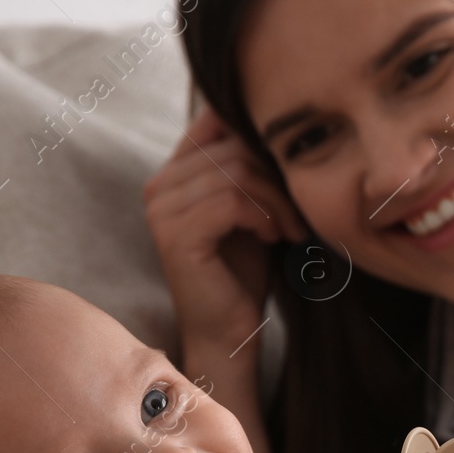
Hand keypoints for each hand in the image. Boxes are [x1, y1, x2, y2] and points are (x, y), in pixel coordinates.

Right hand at [143, 106, 305, 343]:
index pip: (215, 121)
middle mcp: (158, 186)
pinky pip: (231, 202)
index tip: (286, 176)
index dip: (258, 139)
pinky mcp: (176, 234)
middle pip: (232, 148)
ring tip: (288, 229)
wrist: (230, 332)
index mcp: (172, 174)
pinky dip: (263, 217)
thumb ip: (249, 166)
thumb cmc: (242, 273)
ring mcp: (161, 210)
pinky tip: (273, 238)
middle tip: (296, 214)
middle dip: (275, 177)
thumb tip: (275, 120)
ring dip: (275, 201)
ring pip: (236, 174)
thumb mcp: (250, 209)